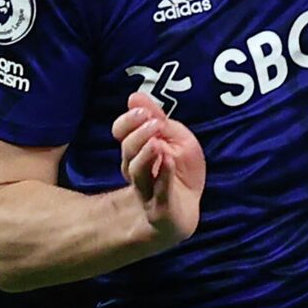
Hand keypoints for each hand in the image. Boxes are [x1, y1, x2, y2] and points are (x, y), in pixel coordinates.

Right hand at [111, 91, 205, 248]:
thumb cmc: (178, 172)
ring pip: (137, 172)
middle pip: (128, 151)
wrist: (185, 211)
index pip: (122, 133)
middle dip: (138, 135)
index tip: (140, 110)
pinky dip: (163, 175)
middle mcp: (136, 170)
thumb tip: (135, 96)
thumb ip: (158, 119)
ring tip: (157, 142)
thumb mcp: (176, 139)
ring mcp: (147, 190)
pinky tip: (167, 160)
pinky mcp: (160, 208)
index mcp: (138, 151)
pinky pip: (159, 191)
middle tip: (153, 123)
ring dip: (146, 154)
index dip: (127, 122)